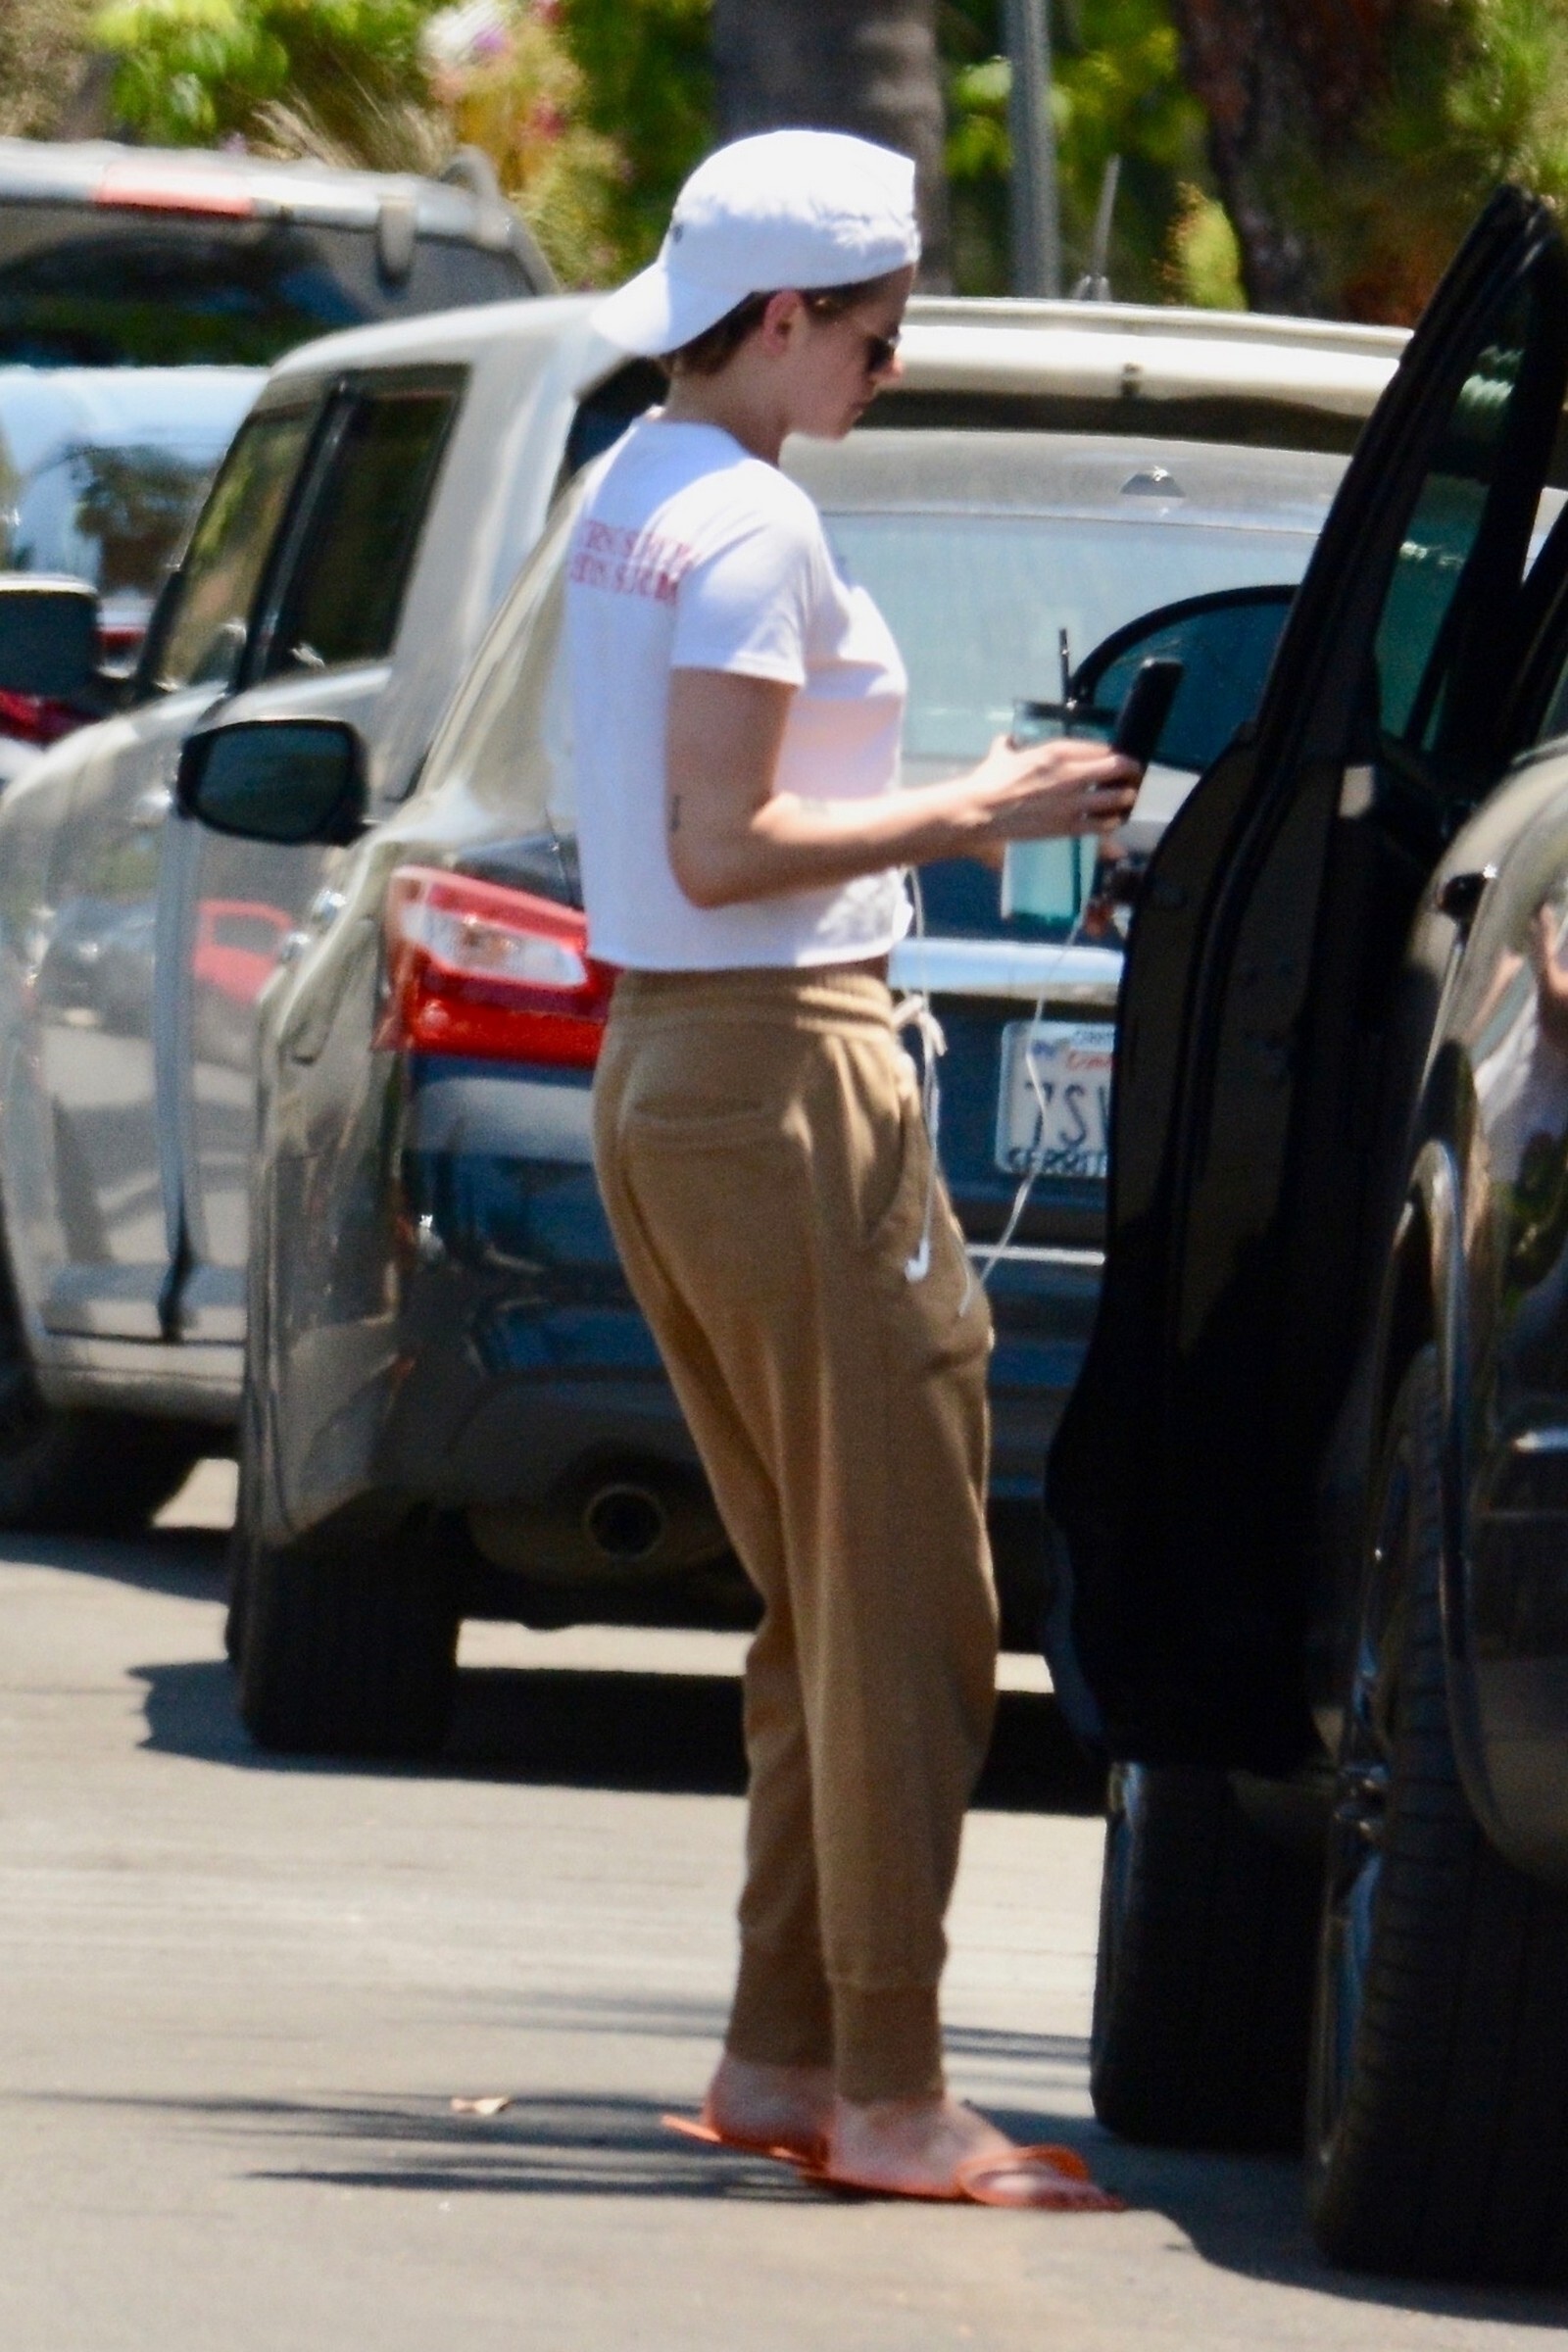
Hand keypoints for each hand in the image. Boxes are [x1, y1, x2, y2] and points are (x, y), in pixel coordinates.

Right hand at [967, 732, 1140, 846]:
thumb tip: (1007, 741)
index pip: (1099, 748)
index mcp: (1057, 752)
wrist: (980, 811)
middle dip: (1128, 771)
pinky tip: (1112, 822)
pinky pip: (1101, 825)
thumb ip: (1008, 745)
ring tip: (1125, 800)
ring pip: (1116, 798)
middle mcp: (1072, 774)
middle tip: (1131, 776)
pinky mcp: (1068, 826)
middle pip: (1116, 768)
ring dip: (1124, 798)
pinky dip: (1111, 823)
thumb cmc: (988, 781)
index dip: (1111, 754)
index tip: (1114, 758)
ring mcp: (1073, 802)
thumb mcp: (1000, 755)